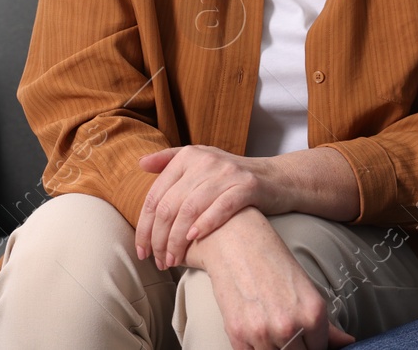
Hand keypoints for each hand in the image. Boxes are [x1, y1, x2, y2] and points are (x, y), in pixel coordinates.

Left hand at [136, 146, 276, 268]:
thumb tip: (141, 163)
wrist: (276, 179)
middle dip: (159, 238)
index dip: (144, 226)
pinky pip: (222, 206)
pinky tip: (194, 239)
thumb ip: (170, 161)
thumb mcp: (201, 163)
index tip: (141, 250)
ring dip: (177, 240)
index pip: (156, 195)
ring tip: (173, 259)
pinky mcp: (248, 185)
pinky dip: (205, 223)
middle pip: (170, 205)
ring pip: (190, 209)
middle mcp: (206, 161)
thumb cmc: (231, 178)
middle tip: (158, 261)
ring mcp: (227, 173)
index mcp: (189, 156)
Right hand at [191, 209, 354, 349]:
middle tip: (289, 331)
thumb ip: (325, 324)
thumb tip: (346, 342)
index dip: (314, 346)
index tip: (307, 340)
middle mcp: (289, 326)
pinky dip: (255, 348)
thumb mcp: (306, 288)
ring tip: (270, 327)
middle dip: (296, 348)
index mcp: (313, 313)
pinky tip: (256, 330)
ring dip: (274, 349)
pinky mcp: (237, 335)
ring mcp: (262, 333)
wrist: (235, 241)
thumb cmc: (272, 260)